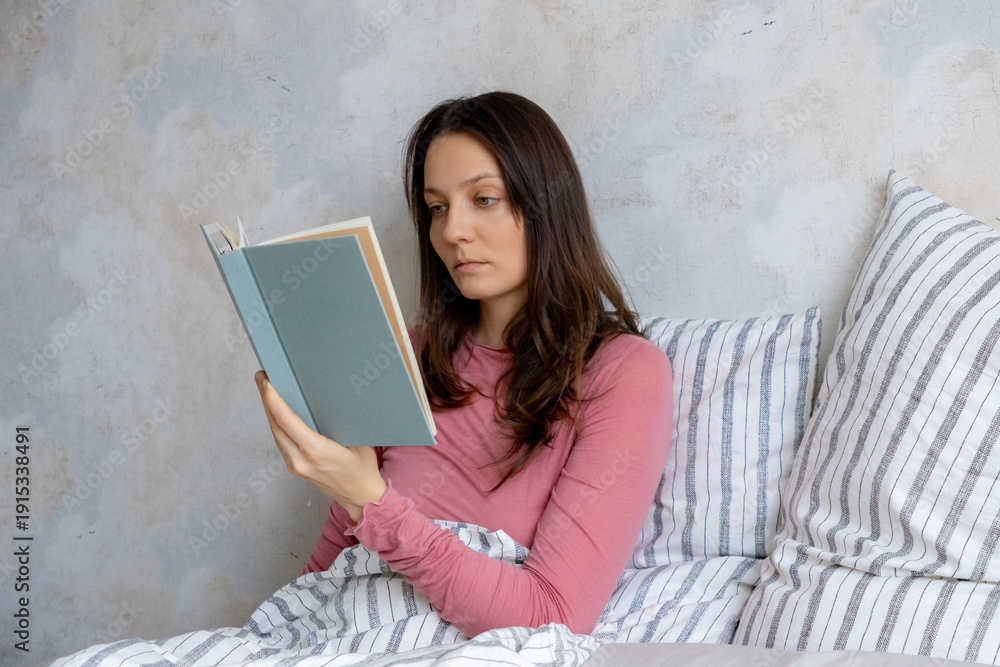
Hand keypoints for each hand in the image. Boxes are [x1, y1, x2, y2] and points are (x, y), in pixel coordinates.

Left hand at [254, 370, 385, 520]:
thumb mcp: (356, 441)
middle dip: (266, 399)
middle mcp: (300, 459)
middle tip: (263, 378)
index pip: (286, 420)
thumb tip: (322, 400)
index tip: (266, 380)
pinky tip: (278, 413)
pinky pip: (280, 442)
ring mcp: (295, 466)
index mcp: (316, 451)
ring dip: (269, 412)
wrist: (360, 498)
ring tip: (268, 391)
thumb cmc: (363, 469)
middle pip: (274, 425)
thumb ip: (336, 424)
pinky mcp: (295, 468)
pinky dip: (277, 425)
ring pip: (275, 434)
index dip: (272, 398)